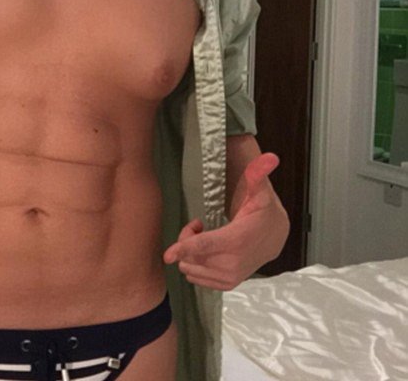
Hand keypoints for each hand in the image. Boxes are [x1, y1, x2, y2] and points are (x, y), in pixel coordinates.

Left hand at [163, 153, 288, 289]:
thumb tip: (270, 157)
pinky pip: (196, 278)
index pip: (206, 246)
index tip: (167, 254)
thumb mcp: (261, 192)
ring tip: (204, 236)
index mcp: (237, 240)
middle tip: (198, 224)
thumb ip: (258, 174)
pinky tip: (206, 250)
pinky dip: (195, 263)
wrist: (274, 238)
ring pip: (190, 267)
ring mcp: (229, 277)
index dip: (185, 248)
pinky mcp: (226, 284)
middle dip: (186, 239)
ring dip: (190, 252)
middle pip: (191, 256)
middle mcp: (232, 264)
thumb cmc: (263, 212)